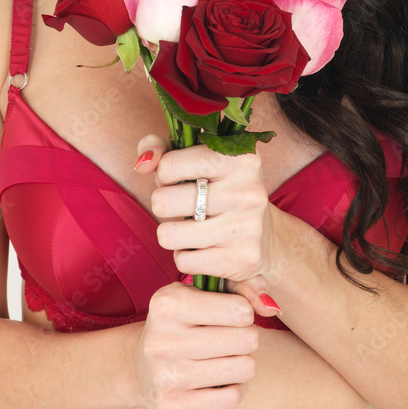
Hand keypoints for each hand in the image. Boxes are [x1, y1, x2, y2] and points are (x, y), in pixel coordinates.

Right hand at [130, 280, 256, 408]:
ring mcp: (166, 377)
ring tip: (229, 358)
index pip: (238, 310)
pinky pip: (231, 398)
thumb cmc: (179, 324)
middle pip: (245, 339)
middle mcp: (163, 340)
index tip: (237, 315)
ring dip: (243, 363)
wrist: (139, 367)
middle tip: (235, 339)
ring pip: (243, 368)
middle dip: (248, 338)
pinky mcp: (172, 408)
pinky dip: (235, 389)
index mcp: (167, 304)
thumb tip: (271, 306)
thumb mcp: (196, 294)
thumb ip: (236, 289)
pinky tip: (224, 381)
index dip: (245, 313)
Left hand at [134, 133, 284, 319]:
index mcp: (238, 156)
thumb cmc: (218, 188)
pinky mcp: (242, 259)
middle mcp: (247, 190)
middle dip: (164, 205)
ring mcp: (247, 226)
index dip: (165, 176)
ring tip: (192, 225)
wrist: (265, 235)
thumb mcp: (193, 156)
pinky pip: (183, 261)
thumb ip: (161, 147)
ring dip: (172, 233)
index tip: (182, 179)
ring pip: (168, 235)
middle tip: (184, 205)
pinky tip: (204, 246)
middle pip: (162, 202)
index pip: (167, 167)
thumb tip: (143, 164)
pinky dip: (186, 256)